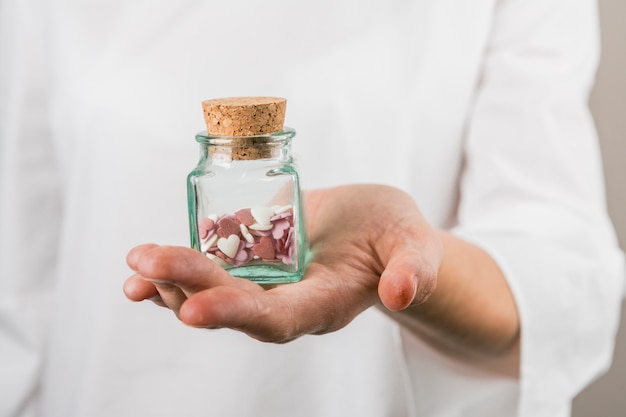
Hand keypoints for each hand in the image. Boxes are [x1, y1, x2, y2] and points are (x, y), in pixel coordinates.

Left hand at [124, 184, 442, 342]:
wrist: (376, 228)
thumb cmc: (398, 236)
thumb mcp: (415, 245)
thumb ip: (412, 269)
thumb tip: (401, 293)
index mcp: (326, 304)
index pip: (279, 319)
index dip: (238, 315)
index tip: (193, 310)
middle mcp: (289, 302)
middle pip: (235, 303)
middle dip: (190, 285)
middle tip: (148, 264)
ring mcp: (267, 283)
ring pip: (214, 290)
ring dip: (172, 280)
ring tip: (138, 263)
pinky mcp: (253, 261)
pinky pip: (210, 270)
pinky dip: (175, 270)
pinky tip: (142, 265)